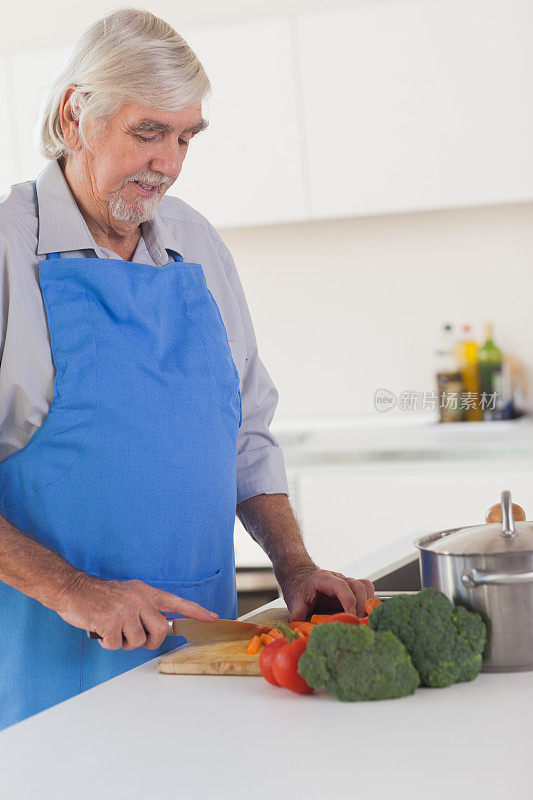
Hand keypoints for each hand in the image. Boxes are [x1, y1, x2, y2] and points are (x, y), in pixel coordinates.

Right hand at [54, 573, 217, 650]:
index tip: (213, 618)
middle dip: (149, 640)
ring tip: (111, 628)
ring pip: (138, 641)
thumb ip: (144, 608)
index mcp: (144, 592)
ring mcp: (125, 609)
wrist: (72, 589)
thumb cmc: (98, 597)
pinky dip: (107, 643)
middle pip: (161, 630)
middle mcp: (138, 598)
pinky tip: (100, 630)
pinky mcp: (111, 621)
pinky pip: (116, 645)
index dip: (195, 611)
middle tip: (132, 637)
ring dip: (123, 642)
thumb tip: (161, 627)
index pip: (176, 602)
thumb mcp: (127, 594)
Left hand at [278, 564, 374, 621]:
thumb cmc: (299, 588)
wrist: (300, 578)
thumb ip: (297, 610)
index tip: (352, 616)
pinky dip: (369, 602)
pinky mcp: (351, 590)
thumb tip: (296, 622)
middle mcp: (338, 578)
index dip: (349, 601)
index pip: (342, 586)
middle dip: (361, 605)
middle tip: (359, 622)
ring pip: (365, 587)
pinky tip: (366, 616)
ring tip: (365, 620)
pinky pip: (367, 591)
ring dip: (367, 603)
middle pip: (357, 586)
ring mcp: (346, 583)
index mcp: (324, 578)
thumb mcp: (295, 599)